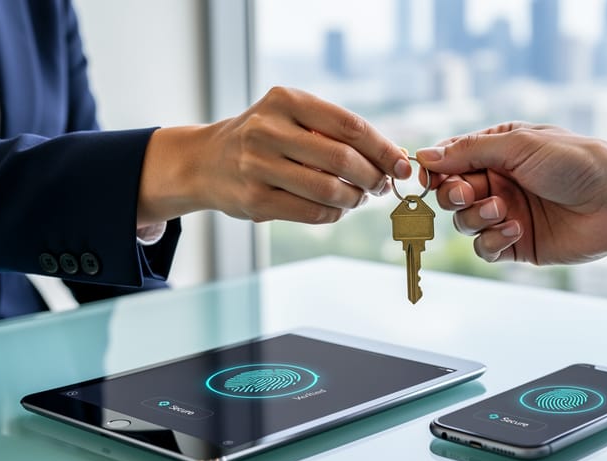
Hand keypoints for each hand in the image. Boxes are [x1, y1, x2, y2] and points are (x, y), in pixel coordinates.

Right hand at [137, 87, 410, 225]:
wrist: (205, 161)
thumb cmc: (264, 138)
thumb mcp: (291, 117)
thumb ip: (335, 132)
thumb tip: (391, 158)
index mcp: (286, 101)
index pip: (349, 126)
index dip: (383, 148)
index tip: (402, 165)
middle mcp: (268, 129)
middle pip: (343, 159)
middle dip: (373, 177)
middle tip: (382, 186)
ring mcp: (258, 166)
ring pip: (329, 190)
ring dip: (355, 199)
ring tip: (359, 198)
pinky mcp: (255, 200)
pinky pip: (312, 212)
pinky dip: (334, 214)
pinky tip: (337, 208)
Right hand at [415, 122, 606, 264]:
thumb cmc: (575, 162)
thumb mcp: (518, 145)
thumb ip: (469, 151)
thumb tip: (424, 156)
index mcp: (497, 152)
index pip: (450, 160)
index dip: (435, 169)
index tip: (428, 176)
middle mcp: (498, 183)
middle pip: (451, 194)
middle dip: (454, 195)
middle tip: (470, 194)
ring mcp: (506, 214)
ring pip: (464, 223)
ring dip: (476, 217)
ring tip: (503, 211)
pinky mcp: (517, 244)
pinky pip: (485, 248)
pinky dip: (492, 241)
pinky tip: (516, 230)